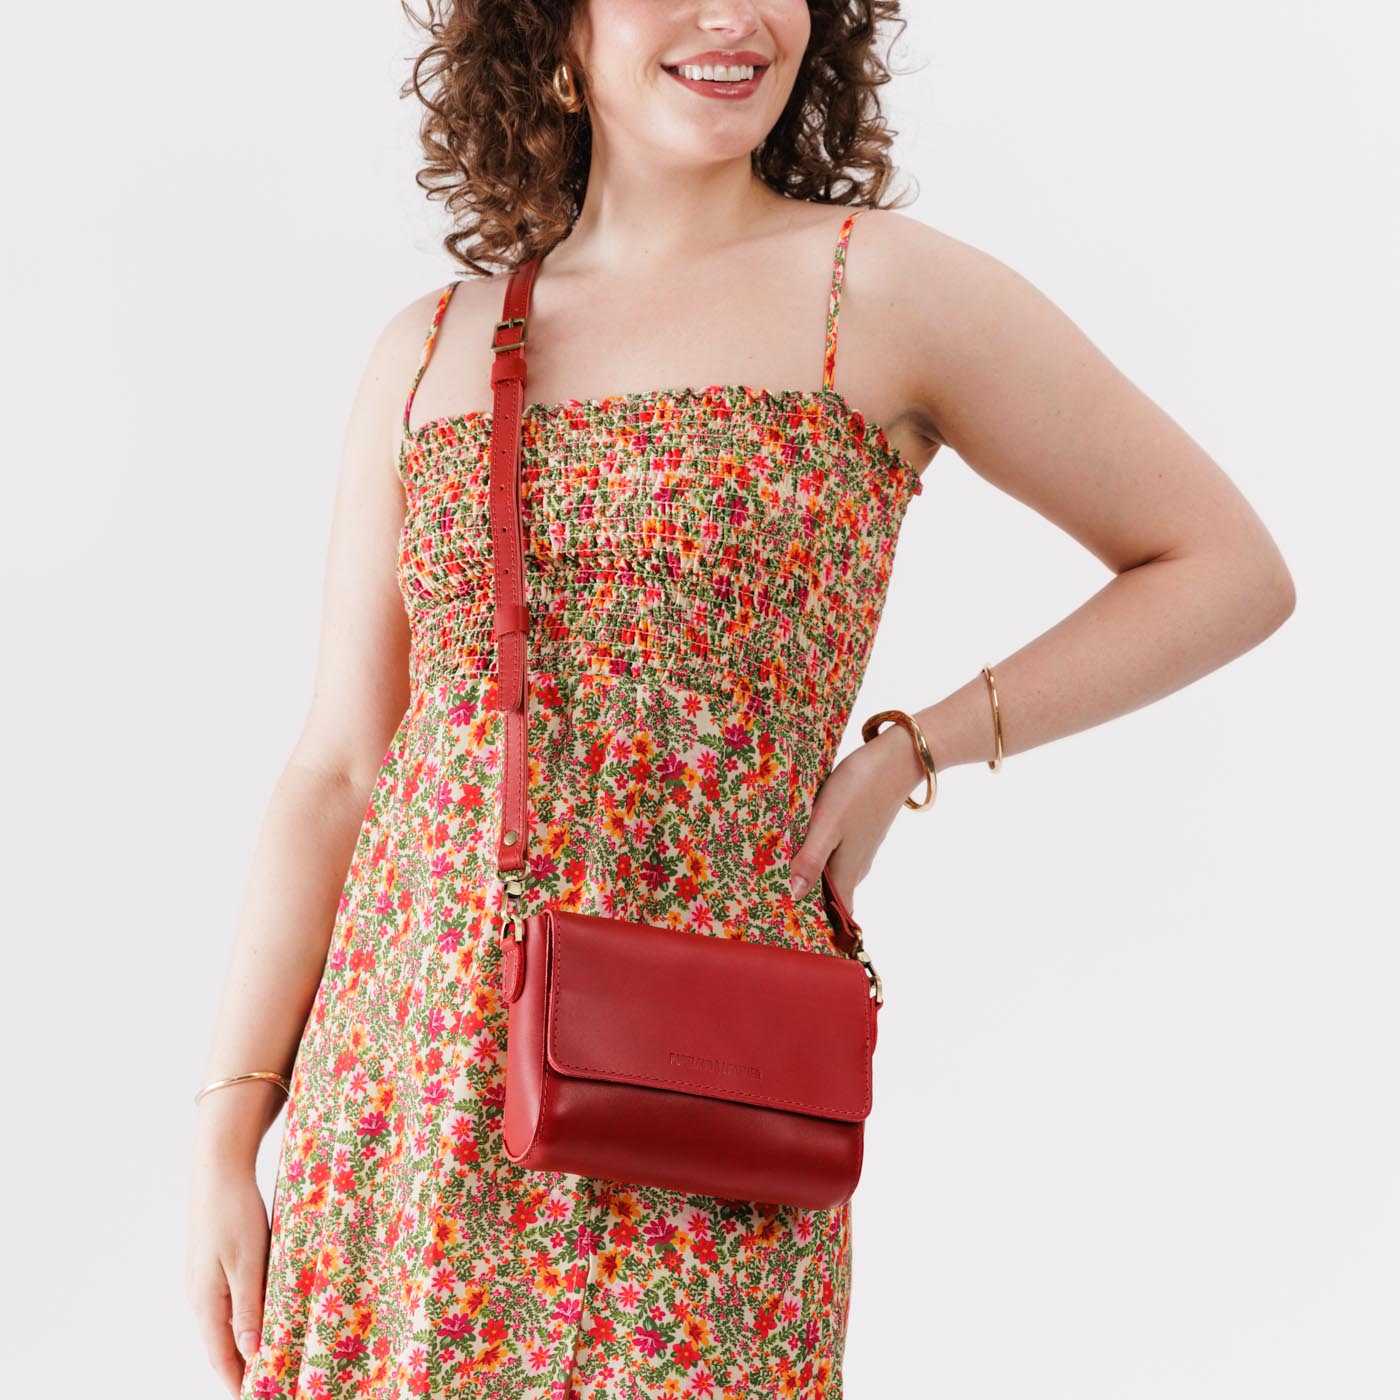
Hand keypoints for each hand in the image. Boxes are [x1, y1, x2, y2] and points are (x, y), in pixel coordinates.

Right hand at [186, 1162, 272, 1396]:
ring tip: (268, 1357)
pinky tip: (262, 1315)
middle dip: (242, 1366)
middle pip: (221, 1343)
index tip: (255, 1397)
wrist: (218, 1170)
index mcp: (206, 1300)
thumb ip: (248, 1308)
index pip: (220, 1355)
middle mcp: (200, 1295)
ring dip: (245, 1341)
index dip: (237, 1381)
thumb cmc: (233, 1214)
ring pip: (226, 1321)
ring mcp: (204, 1278)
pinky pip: (229, 1300)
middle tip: (268, 1382)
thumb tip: (248, 1353)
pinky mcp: (214, 1261)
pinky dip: (245, 1315)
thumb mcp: (247, 1262)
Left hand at [788, 730, 915, 914]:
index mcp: (848, 872)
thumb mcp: (827, 824)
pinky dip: (815, 857)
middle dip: (806, 903)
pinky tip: (797, 845)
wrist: (896, 759)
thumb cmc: (859, 790)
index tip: (791, 931)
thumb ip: (811, 859)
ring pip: (831, 873)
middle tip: (770, 902)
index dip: (818, 926)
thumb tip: (794, 895)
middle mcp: (855, 866)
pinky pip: (833, 853)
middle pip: (830, 896)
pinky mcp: (856, 830)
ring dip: (808, 877)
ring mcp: (858, 848)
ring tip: (775, 876)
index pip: (837, 915)